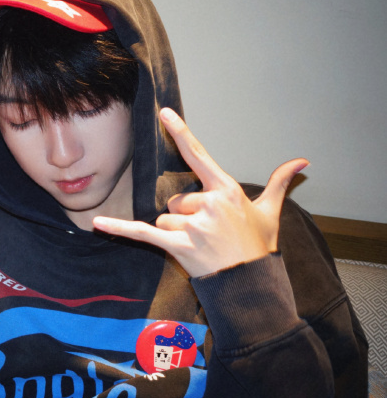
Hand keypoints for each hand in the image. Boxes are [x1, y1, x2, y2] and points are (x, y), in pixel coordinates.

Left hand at [93, 107, 307, 277]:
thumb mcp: (270, 212)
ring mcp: (193, 226)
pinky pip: (142, 233)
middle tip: (208, 233)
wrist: (251, 284)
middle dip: (186, 215)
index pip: (198, 155)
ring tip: (199, 245)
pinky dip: (119, 229)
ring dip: (175, 231)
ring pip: (164, 218)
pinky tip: (97, 223)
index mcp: (226, 190)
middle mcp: (209, 204)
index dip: (181, 133)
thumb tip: (301, 161)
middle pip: (176, 198)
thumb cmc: (258, 246)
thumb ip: (279, 183)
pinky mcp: (178, 246)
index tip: (165, 113)